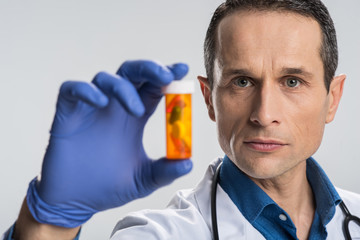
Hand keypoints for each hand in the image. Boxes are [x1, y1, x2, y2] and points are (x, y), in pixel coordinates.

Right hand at [26, 60, 192, 227]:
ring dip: (123, 87)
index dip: (167, 75)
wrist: (75, 201)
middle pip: (132, 73)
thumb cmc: (109, 186)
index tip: (182, 69)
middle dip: (150, 68)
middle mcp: (114, 106)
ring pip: (105, 78)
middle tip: (166, 76)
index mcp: (135, 116)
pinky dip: (86, 90)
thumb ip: (165, 171)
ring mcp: (91, 108)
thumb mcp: (143, 179)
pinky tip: (100, 102)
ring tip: (136, 110)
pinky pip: (72, 89)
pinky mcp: (68, 113)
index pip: (153, 87)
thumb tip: (188, 162)